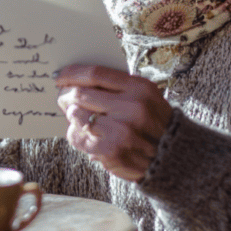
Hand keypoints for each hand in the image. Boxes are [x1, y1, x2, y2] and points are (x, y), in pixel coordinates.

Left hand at [55, 64, 172, 181]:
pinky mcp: (111, 151)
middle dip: (65, 95)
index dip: (72, 73)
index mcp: (139, 88)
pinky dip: (76, 134)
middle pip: (81, 94)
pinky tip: (86, 134)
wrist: (170, 158)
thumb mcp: (144, 96)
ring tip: (77, 116)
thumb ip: (115, 87)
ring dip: (72, 115)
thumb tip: (76, 80)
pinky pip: (78, 137)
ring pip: (76, 115)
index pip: (95, 74)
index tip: (60, 76)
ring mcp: (121, 131)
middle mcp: (131, 108)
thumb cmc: (152, 122)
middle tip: (62, 97)